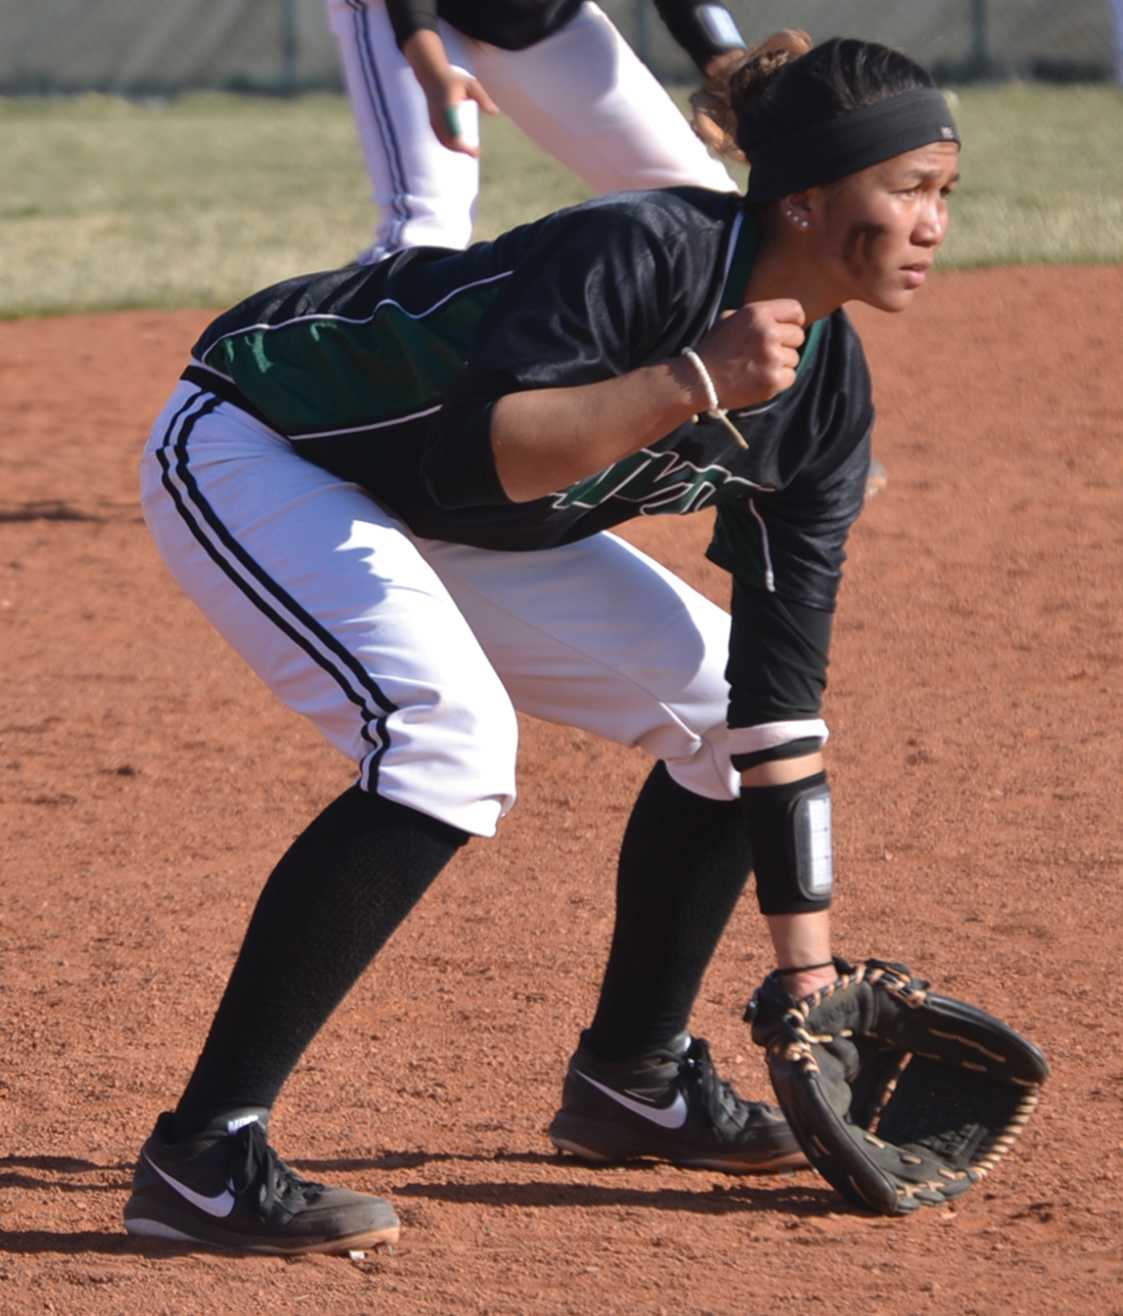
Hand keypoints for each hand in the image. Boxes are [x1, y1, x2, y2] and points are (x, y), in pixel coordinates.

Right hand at [402, 30, 498, 158]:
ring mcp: (434, 121)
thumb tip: (496, 112)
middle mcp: (439, 118)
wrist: (432, 76)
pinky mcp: (432, 122)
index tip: (476, 151)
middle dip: (462, 150)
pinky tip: (459, 147)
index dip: (465, 146)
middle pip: (449, 142)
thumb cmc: (453, 80)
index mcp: (448, 109)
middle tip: (476, 154)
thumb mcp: (471, 85)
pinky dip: (449, 145)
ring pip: (444, 142)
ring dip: (456, 149)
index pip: (456, 134)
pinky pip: (440, 138)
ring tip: (470, 151)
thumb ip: (482, 98)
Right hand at [695, 300, 805, 409]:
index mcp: (757, 314)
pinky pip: (790, 377)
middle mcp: (767, 333)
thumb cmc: (714, 349)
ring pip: (794, 358)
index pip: (796, 311)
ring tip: (759, 368)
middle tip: (767, 354)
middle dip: (785, 344)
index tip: (785, 331)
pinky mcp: (772, 381)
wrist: (699, 380)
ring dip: (780, 364)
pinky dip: (778, 381)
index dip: (793, 322)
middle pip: (798, 336)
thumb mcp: (728, 320)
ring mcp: (771, 358)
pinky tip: (760, 380)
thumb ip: (755, 316)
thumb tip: (779, 319)